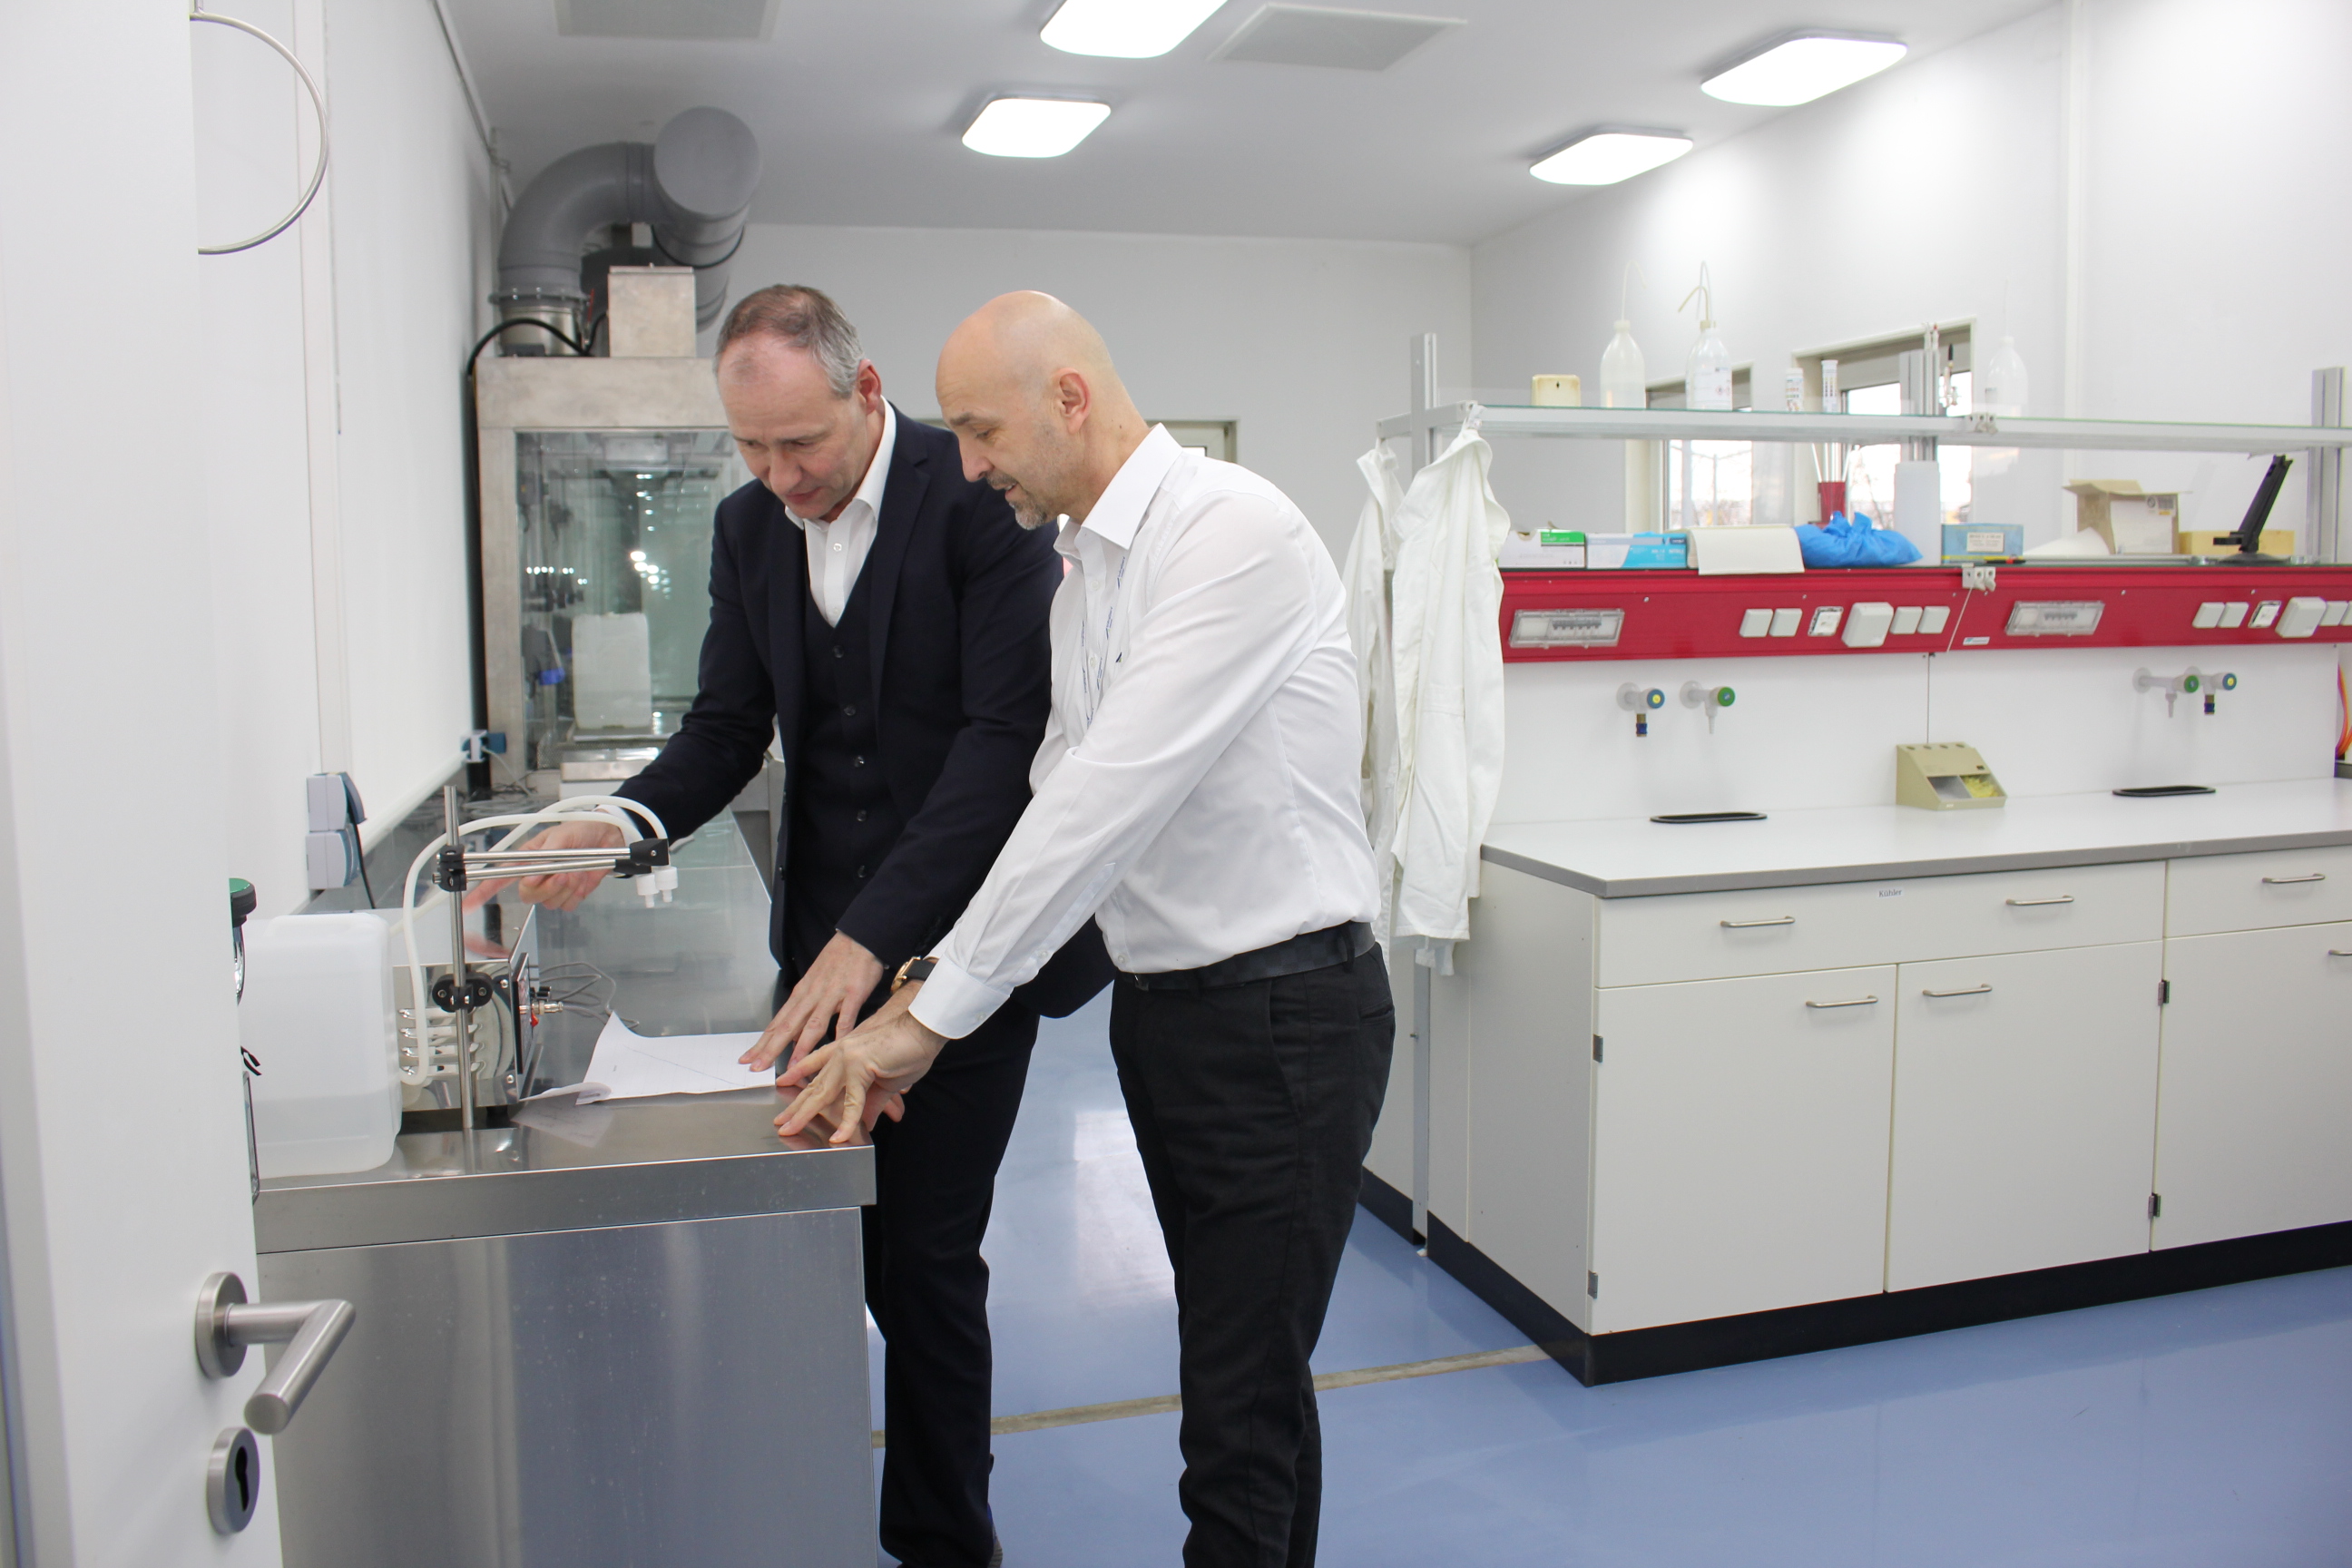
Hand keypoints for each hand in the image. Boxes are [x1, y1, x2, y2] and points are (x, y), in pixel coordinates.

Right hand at [462, 820, 623, 913]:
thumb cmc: (581, 829)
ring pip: (549, 903)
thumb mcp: (561, 836)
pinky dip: (577, 893)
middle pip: (526, 895)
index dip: (483, 891)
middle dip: (546, 887)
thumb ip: (545, 857)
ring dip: (565, 888)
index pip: (499, 876)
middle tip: (563, 873)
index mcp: (527, 858)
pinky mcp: (569, 894)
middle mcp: (537, 874)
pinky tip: (582, 878)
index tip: (470, 902)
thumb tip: (531, 877)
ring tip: (576, 870)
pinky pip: (567, 905)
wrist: (608, 837)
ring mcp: (552, 886)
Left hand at [741, 931, 886, 1072]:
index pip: (777, 1024)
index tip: (747, 1059)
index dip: (762, 1043)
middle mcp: (811, 996)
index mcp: (801, 995)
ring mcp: (832, 995)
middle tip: (757, 1067)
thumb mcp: (813, 984)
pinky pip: (846, 1017)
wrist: (858, 939)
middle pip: (788, 1027)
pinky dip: (840, 1034)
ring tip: (792, 1066)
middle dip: (771, 1049)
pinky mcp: (853, 994)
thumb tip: (794, 1037)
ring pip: (813, 1025)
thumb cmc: (836, 962)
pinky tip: (835, 1048)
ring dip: (802, 1047)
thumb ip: (804, 1011)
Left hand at [775, 984, 943, 1144]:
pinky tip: (839, 1138)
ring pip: (822, 1093)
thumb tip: (865, 1121)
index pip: (816, 1064)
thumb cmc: (911, 1048)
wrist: (925, 1030)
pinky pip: (852, 1102)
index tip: (783, 1083)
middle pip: (814, 1085)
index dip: (798, 1073)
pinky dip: (846, 1123)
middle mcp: (841, 1053)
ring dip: (804, 1115)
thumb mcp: (887, 1081)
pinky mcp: (860, 1067)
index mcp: (846, 1050)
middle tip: (780, 1123)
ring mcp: (847, 1059)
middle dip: (796, 1106)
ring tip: (790, 1130)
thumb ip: (872, 1102)